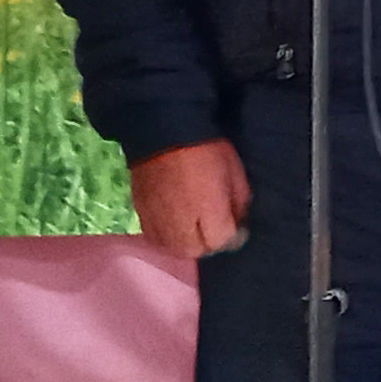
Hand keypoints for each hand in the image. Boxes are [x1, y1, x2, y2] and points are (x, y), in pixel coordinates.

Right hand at [130, 139, 250, 258]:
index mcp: (209, 213)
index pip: (223, 242)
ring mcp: (157, 222)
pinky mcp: (140, 215)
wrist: (163, 131)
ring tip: (197, 228)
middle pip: (199, 250)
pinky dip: (169, 237)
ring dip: (189, 243)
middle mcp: (181, 225)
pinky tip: (176, 225)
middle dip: (211, 242)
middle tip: (217, 226)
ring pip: (176, 248)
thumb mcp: (235, 173)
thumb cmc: (207, 149)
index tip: (238, 225)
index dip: (235, 235)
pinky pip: (157, 238)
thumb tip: (239, 222)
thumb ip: (240, 203)